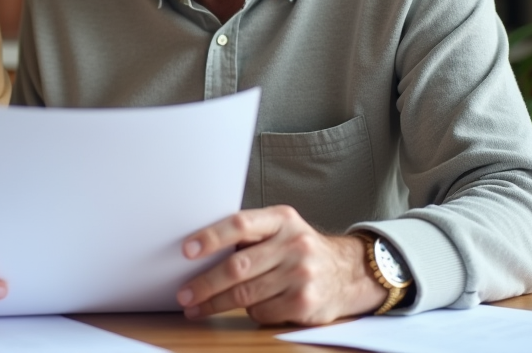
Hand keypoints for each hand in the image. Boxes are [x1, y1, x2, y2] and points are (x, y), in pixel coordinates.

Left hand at [176, 205, 385, 325]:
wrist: (347, 273)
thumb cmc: (299, 249)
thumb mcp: (281, 229)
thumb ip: (250, 234)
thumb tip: (199, 251)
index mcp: (282, 219)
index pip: (240, 224)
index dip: (211, 237)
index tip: (186, 250)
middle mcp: (294, 245)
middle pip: (237, 267)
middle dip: (204, 284)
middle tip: (184, 294)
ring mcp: (301, 275)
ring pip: (245, 294)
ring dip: (215, 304)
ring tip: (196, 307)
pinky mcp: (305, 303)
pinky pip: (262, 312)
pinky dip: (248, 312)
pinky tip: (243, 309)